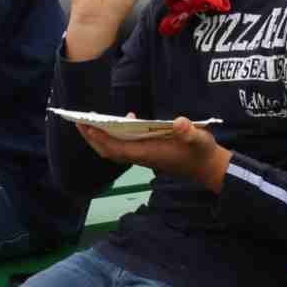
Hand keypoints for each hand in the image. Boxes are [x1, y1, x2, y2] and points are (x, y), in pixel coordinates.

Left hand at [73, 117, 230, 191]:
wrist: (208, 168)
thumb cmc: (203, 153)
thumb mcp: (200, 139)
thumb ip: (190, 132)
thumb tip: (180, 123)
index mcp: (149, 153)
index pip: (117, 148)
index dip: (101, 138)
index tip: (87, 125)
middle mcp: (142, 156)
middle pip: (109, 150)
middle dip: (93, 137)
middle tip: (78, 120)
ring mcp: (144, 155)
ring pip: (115, 149)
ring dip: (102, 136)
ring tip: (91, 119)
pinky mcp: (148, 152)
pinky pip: (126, 145)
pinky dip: (118, 134)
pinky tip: (127, 118)